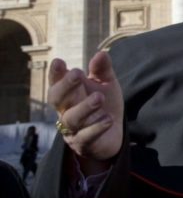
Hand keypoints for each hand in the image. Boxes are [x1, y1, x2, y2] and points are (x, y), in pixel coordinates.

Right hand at [48, 52, 123, 172]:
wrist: (112, 135)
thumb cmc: (104, 104)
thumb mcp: (106, 85)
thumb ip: (102, 70)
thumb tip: (101, 53)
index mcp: (69, 94)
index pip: (57, 83)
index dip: (55, 74)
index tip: (59, 62)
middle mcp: (66, 110)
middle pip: (57, 99)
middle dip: (65, 86)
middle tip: (78, 73)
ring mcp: (73, 128)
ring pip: (72, 118)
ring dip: (84, 107)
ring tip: (99, 98)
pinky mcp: (84, 143)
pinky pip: (86, 136)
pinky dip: (96, 128)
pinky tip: (108, 119)